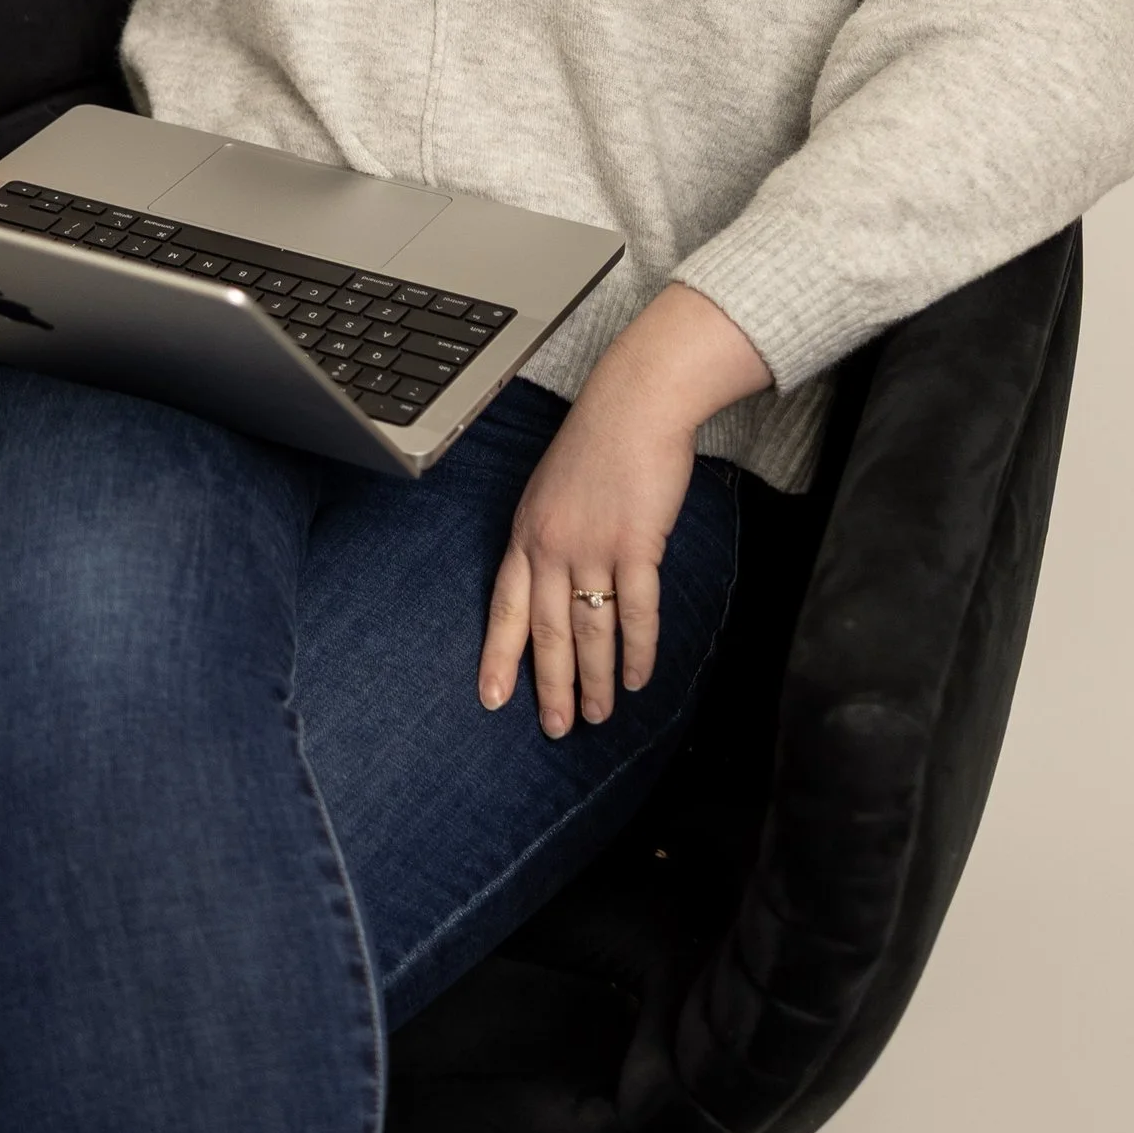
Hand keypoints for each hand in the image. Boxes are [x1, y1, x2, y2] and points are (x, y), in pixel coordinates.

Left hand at [479, 284, 769, 733]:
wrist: (635, 403)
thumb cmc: (599, 443)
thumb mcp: (553, 490)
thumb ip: (552, 537)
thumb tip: (561, 583)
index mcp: (526, 533)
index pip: (506, 607)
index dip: (500, 656)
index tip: (492, 699)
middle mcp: (551, 546)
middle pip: (546, 632)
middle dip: (550, 686)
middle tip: (557, 728)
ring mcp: (593, 548)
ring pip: (590, 631)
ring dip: (596, 679)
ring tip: (601, 716)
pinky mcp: (635, 545)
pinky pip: (636, 612)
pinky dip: (639, 650)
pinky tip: (641, 678)